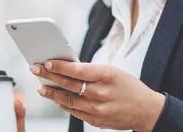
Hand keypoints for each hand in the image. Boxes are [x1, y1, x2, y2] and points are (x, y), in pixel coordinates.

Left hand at [30, 61, 164, 131]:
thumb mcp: (113, 72)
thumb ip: (91, 71)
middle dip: (49, 76)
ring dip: (52, 93)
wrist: (146, 110)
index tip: (46, 62)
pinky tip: (56, 99)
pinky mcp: (96, 120)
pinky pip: (74, 111)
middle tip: (35, 70)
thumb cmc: (128, 86)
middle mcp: (101, 92)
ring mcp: (98, 109)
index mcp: (106, 75)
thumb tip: (66, 68)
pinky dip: (63, 104)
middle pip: (69, 84)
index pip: (77, 70)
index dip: (59, 66)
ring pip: (68, 100)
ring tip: (41, 87)